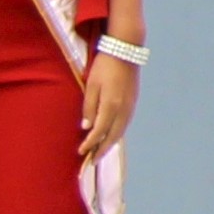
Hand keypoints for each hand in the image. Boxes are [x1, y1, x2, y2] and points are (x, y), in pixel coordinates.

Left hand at [78, 49, 138, 163]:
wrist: (126, 52)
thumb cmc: (104, 67)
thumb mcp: (92, 85)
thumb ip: (89, 107)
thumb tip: (86, 127)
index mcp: (111, 104)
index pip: (99, 131)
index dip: (90, 143)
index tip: (81, 153)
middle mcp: (123, 109)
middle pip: (113, 135)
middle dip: (102, 150)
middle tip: (91, 161)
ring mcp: (130, 106)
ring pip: (121, 131)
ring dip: (110, 144)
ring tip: (101, 152)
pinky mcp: (133, 102)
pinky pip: (125, 124)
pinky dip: (117, 134)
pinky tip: (111, 136)